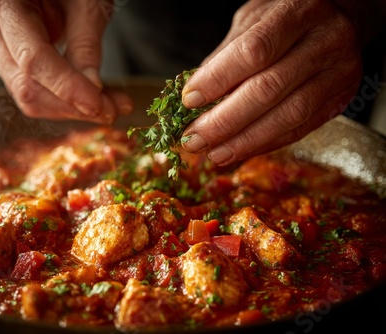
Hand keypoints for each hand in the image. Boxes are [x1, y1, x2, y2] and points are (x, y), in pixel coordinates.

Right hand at [0, 0, 132, 123]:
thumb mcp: (85, 3)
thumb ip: (85, 45)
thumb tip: (93, 92)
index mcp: (2, 3)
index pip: (33, 59)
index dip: (67, 87)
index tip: (98, 106)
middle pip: (27, 87)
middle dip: (72, 106)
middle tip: (113, 109)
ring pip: (29, 97)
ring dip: (72, 109)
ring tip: (111, 105)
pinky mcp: (7, 63)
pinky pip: (35, 91)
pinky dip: (66, 101)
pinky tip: (95, 99)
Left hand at [180, 0, 362, 165]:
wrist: (339, 16)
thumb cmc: (285, 18)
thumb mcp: (252, 21)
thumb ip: (227, 55)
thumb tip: (194, 96)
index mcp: (299, 12)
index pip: (254, 51)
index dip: (218, 79)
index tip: (189, 100)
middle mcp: (326, 41)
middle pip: (269, 89)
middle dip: (225, 121)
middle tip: (194, 138)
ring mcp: (339, 73)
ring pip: (288, 116)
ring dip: (244, 141)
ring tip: (214, 153)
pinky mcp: (340, 100)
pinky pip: (299, 130)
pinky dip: (264, 143)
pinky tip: (239, 150)